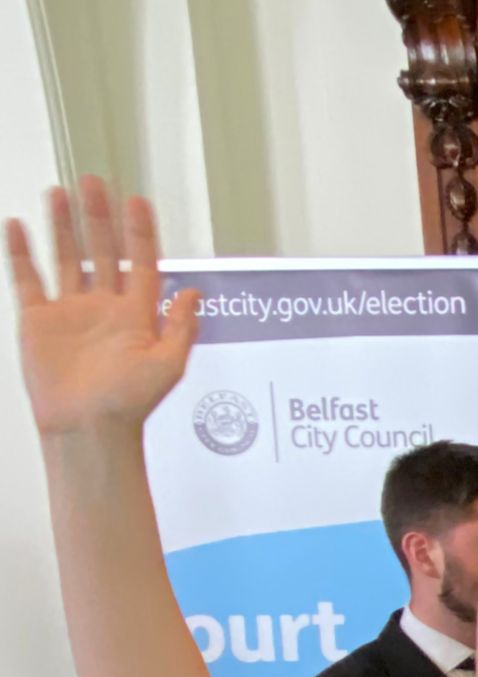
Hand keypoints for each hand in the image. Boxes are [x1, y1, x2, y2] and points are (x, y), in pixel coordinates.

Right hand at [7, 179, 199, 435]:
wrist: (87, 428)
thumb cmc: (128, 404)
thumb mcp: (167, 365)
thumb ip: (180, 327)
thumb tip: (193, 293)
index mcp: (137, 315)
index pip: (141, 262)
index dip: (139, 232)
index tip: (137, 201)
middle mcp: (104, 307)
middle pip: (102, 251)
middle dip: (99, 217)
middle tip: (95, 183)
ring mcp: (71, 311)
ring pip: (67, 257)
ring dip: (64, 225)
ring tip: (61, 193)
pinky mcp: (39, 320)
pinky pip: (29, 279)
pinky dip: (23, 253)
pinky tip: (19, 226)